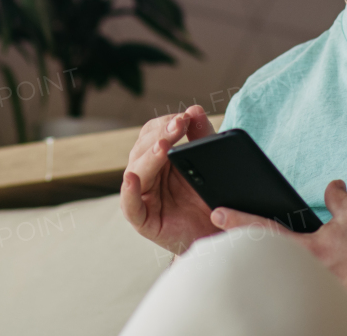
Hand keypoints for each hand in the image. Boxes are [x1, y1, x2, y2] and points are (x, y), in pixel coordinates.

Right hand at [120, 105, 219, 254]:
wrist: (217, 237)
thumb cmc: (209, 200)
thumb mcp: (210, 165)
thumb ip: (202, 137)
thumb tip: (195, 109)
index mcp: (159, 158)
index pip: (153, 132)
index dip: (166, 123)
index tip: (185, 116)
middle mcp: (147, 174)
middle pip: (143, 148)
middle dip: (161, 134)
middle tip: (179, 124)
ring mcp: (142, 196)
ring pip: (136, 171)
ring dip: (149, 156)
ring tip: (164, 145)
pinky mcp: (142, 220)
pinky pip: (130, 205)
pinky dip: (129, 192)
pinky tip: (132, 178)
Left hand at [211, 179, 346, 323]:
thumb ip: (338, 198)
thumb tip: (333, 185)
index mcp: (305, 248)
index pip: (263, 230)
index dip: (237, 219)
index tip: (216, 213)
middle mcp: (301, 271)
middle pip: (262, 259)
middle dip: (243, 250)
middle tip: (219, 239)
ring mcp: (308, 289)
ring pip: (277, 277)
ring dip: (265, 268)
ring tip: (249, 259)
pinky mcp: (317, 301)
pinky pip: (294, 290)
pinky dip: (286, 283)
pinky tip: (285, 279)